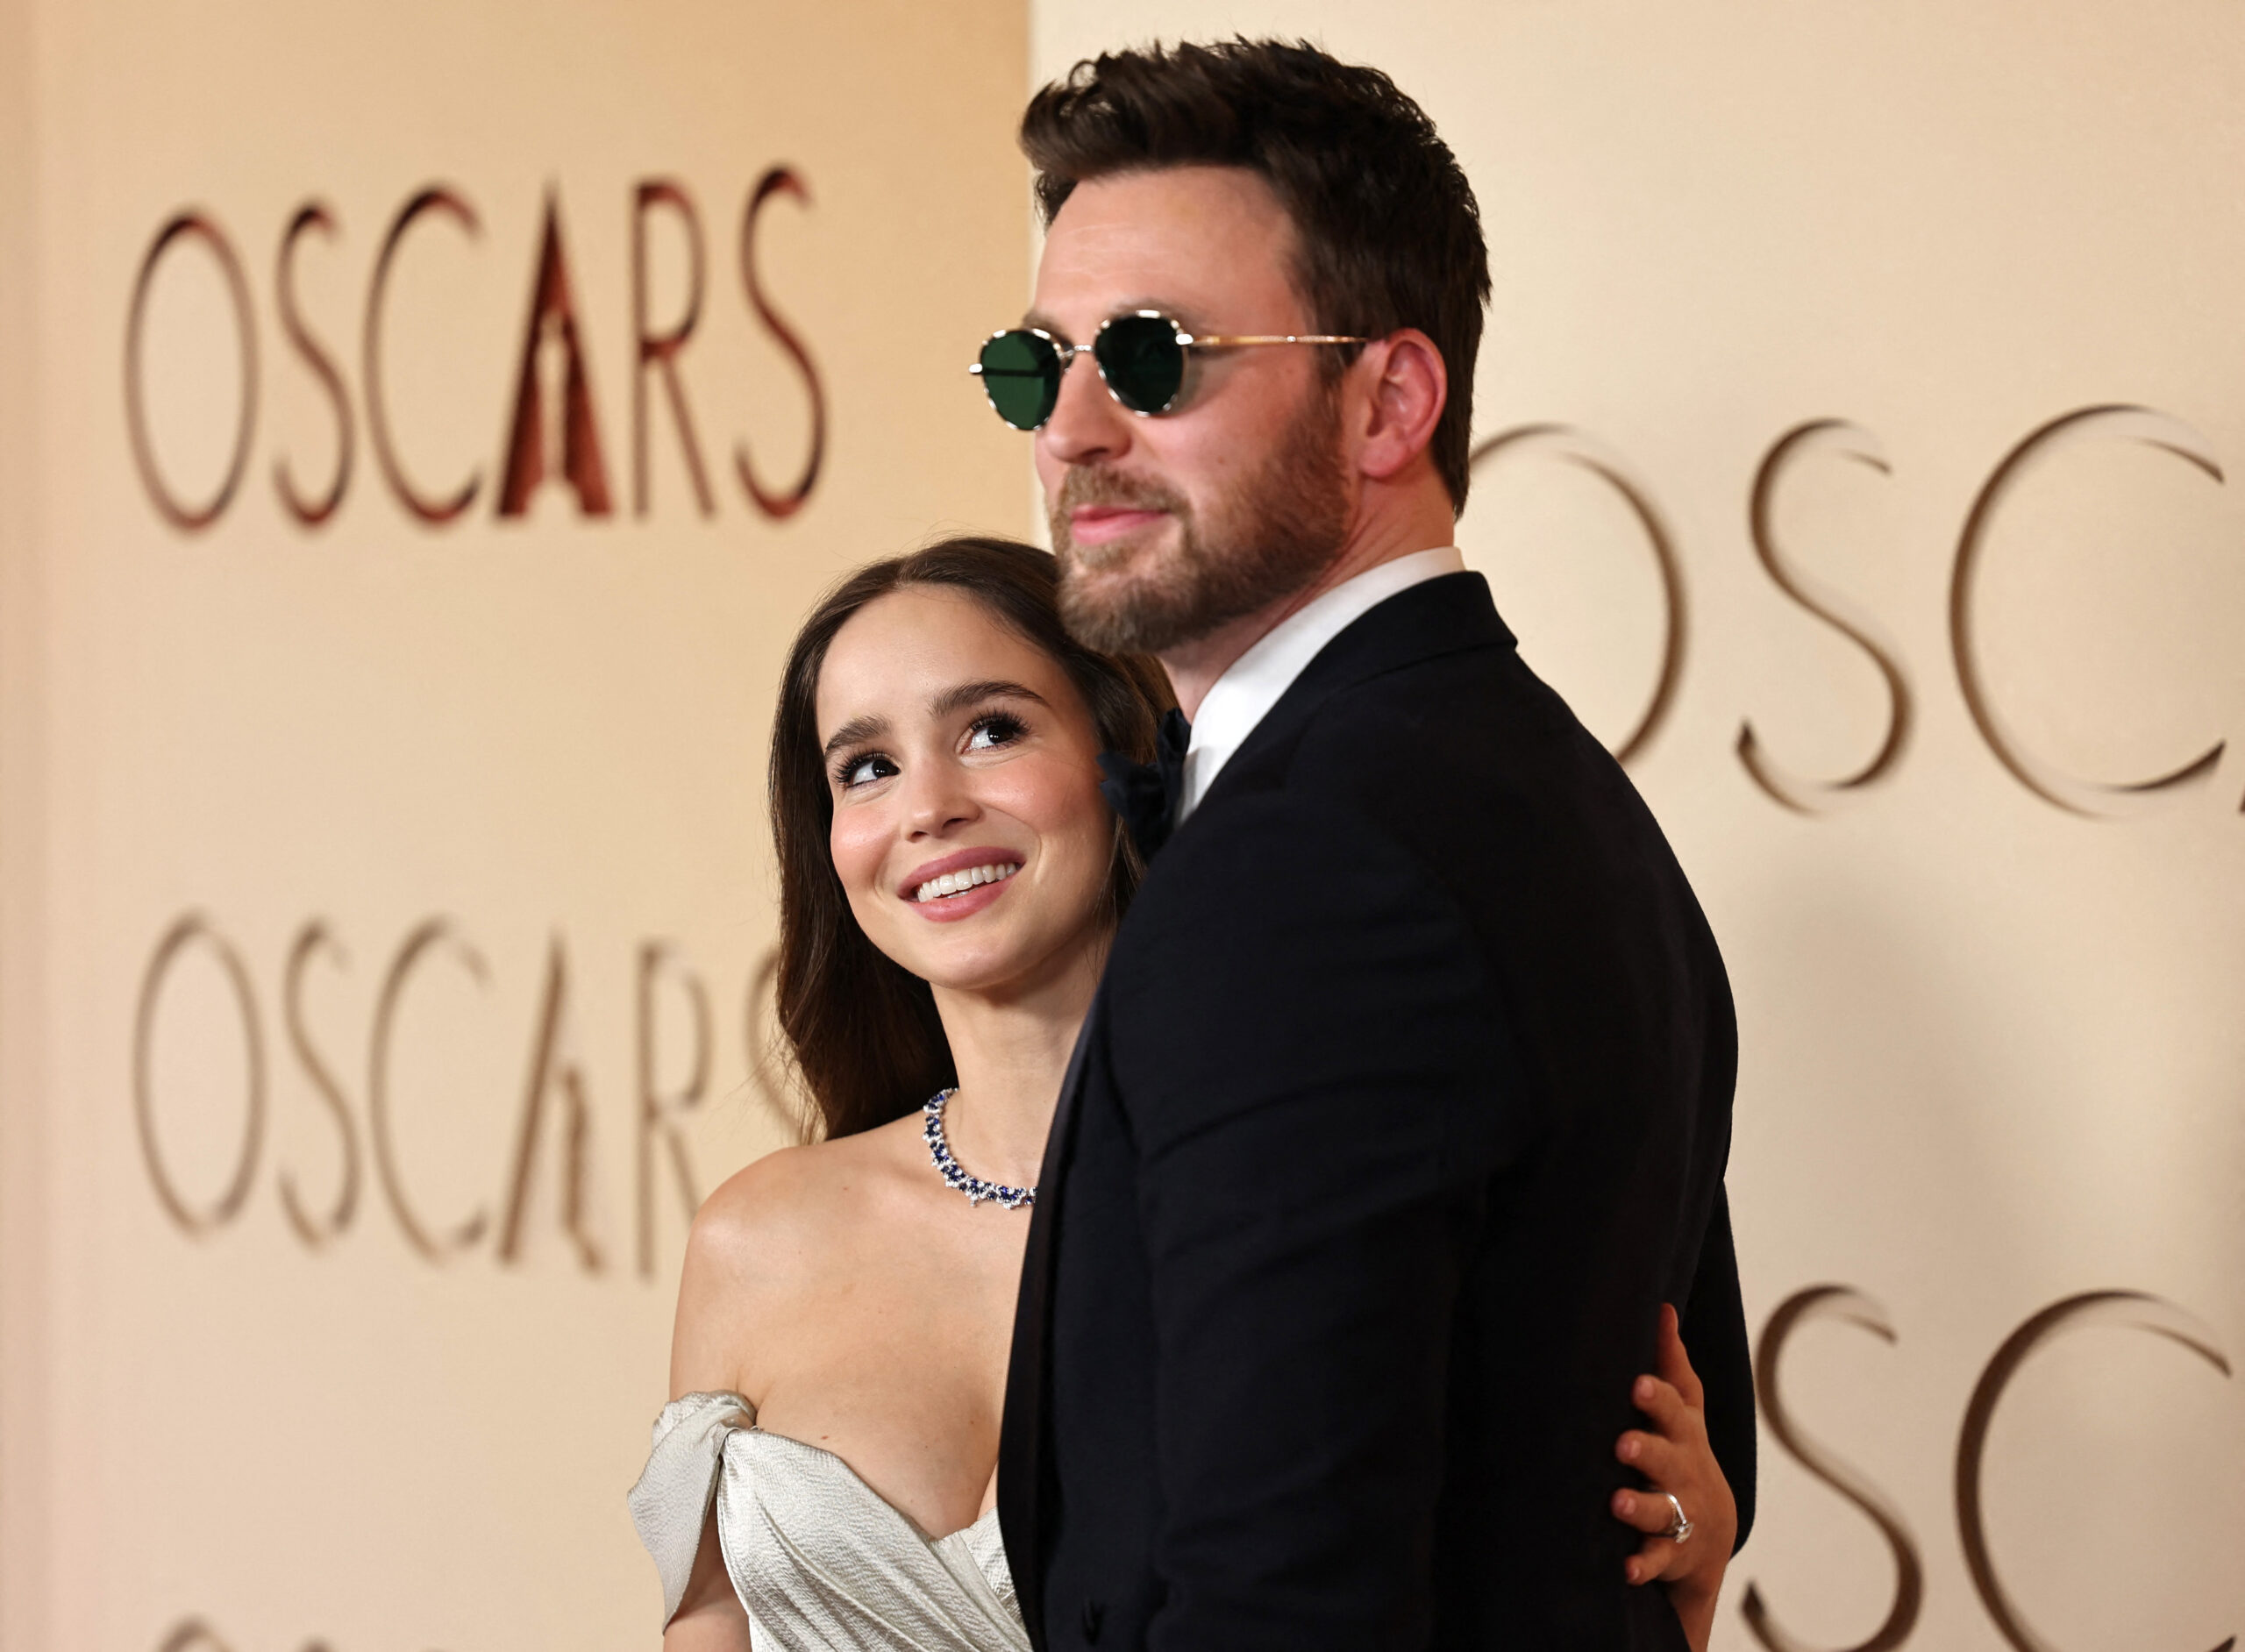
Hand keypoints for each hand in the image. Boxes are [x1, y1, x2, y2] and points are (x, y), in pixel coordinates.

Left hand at [1611, 1303, 1737, 1651]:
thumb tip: (1663, 1306)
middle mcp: (1682, 1473)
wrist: (1709, 1532)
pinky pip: (1657, 1560)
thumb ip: (1671, 1363)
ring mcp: (1680, 1514)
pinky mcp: (1671, 1553)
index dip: (1657, 1399)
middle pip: (1667, 1459)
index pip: (1675, 1412)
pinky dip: (1642, 1565)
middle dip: (1647, 1450)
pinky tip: (1625, 1567)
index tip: (1637, 1385)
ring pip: (1661, 1511)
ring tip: (1618, 1504)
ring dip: (1640, 1507)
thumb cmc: (1683, 1453)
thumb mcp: (1685, 1412)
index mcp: (1682, 1435)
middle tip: (1623, 1443)